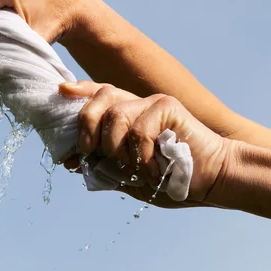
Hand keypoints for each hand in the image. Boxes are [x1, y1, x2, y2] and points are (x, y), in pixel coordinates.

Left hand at [59, 81, 229, 207]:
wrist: (210, 180)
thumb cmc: (170, 177)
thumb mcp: (129, 175)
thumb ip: (104, 167)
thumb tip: (71, 162)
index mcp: (126, 115)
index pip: (97, 95)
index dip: (78, 92)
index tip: (60, 90)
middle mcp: (137, 104)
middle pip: (100, 97)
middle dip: (86, 125)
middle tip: (90, 151)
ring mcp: (153, 103)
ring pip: (115, 114)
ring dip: (115, 147)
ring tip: (131, 167)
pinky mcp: (169, 108)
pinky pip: (139, 129)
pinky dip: (140, 155)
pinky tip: (151, 169)